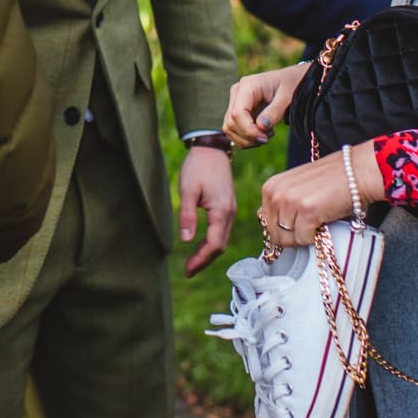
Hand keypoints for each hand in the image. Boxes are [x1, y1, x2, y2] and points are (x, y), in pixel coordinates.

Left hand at [178, 146, 236, 277]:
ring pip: (222, 239)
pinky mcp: (228, 206)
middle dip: (205, 260)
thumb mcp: (187, 190)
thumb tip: (186, 241)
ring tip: (191, 261)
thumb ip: (187, 215)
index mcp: (222, 211)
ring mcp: (231, 210)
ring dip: (208, 252)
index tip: (187, 269)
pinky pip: (222, 230)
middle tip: (188, 270)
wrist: (212, 147)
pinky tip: (200, 243)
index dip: (202, 260)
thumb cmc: (198, 166)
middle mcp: (230, 213)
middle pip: (221, 246)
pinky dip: (212, 241)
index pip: (215, 244)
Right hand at [221, 60, 309, 148]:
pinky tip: (261, 134)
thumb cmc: (290, 86)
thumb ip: (274, 111)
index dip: (248, 130)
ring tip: (266, 135)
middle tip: (268, 137)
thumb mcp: (287, 97)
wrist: (290, 80)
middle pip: (231, 122)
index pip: (237, 113)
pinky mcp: (237, 111)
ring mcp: (235, 102)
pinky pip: (233, 130)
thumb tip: (260, 127)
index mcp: (247, 85)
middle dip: (249, 136)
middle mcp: (237, 93)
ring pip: (229, 128)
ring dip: (246, 139)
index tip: (265, 138)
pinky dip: (245, 138)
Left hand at [256, 147, 384, 250]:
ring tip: (317, 219)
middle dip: (292, 236)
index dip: (283, 228)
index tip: (298, 223)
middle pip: (274, 234)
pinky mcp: (306, 212)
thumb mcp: (297, 186)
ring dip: (304, 236)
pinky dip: (315, 236)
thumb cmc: (331, 180)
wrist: (356, 171)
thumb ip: (280, 202)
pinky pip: (303, 239)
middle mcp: (275, 194)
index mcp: (271, 187)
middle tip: (310, 224)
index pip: (265, 222)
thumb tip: (265, 222)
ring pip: (288, 239)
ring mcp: (289, 202)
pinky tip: (324, 221)